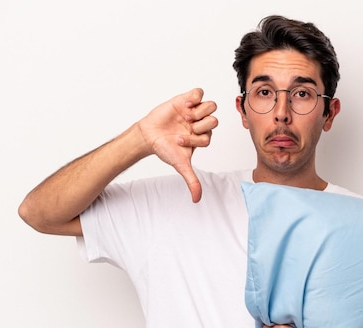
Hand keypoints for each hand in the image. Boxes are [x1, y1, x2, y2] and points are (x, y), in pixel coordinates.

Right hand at [137, 88, 217, 202]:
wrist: (148, 135)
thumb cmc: (165, 149)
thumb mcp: (181, 165)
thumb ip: (192, 180)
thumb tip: (197, 199)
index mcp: (202, 137)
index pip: (209, 136)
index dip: (195, 138)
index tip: (179, 140)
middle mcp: (201, 124)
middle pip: (214, 120)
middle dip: (199, 125)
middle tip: (184, 126)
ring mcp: (194, 111)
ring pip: (211, 106)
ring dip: (198, 111)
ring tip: (184, 115)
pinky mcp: (186, 100)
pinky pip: (199, 92)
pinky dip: (194, 97)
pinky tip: (184, 105)